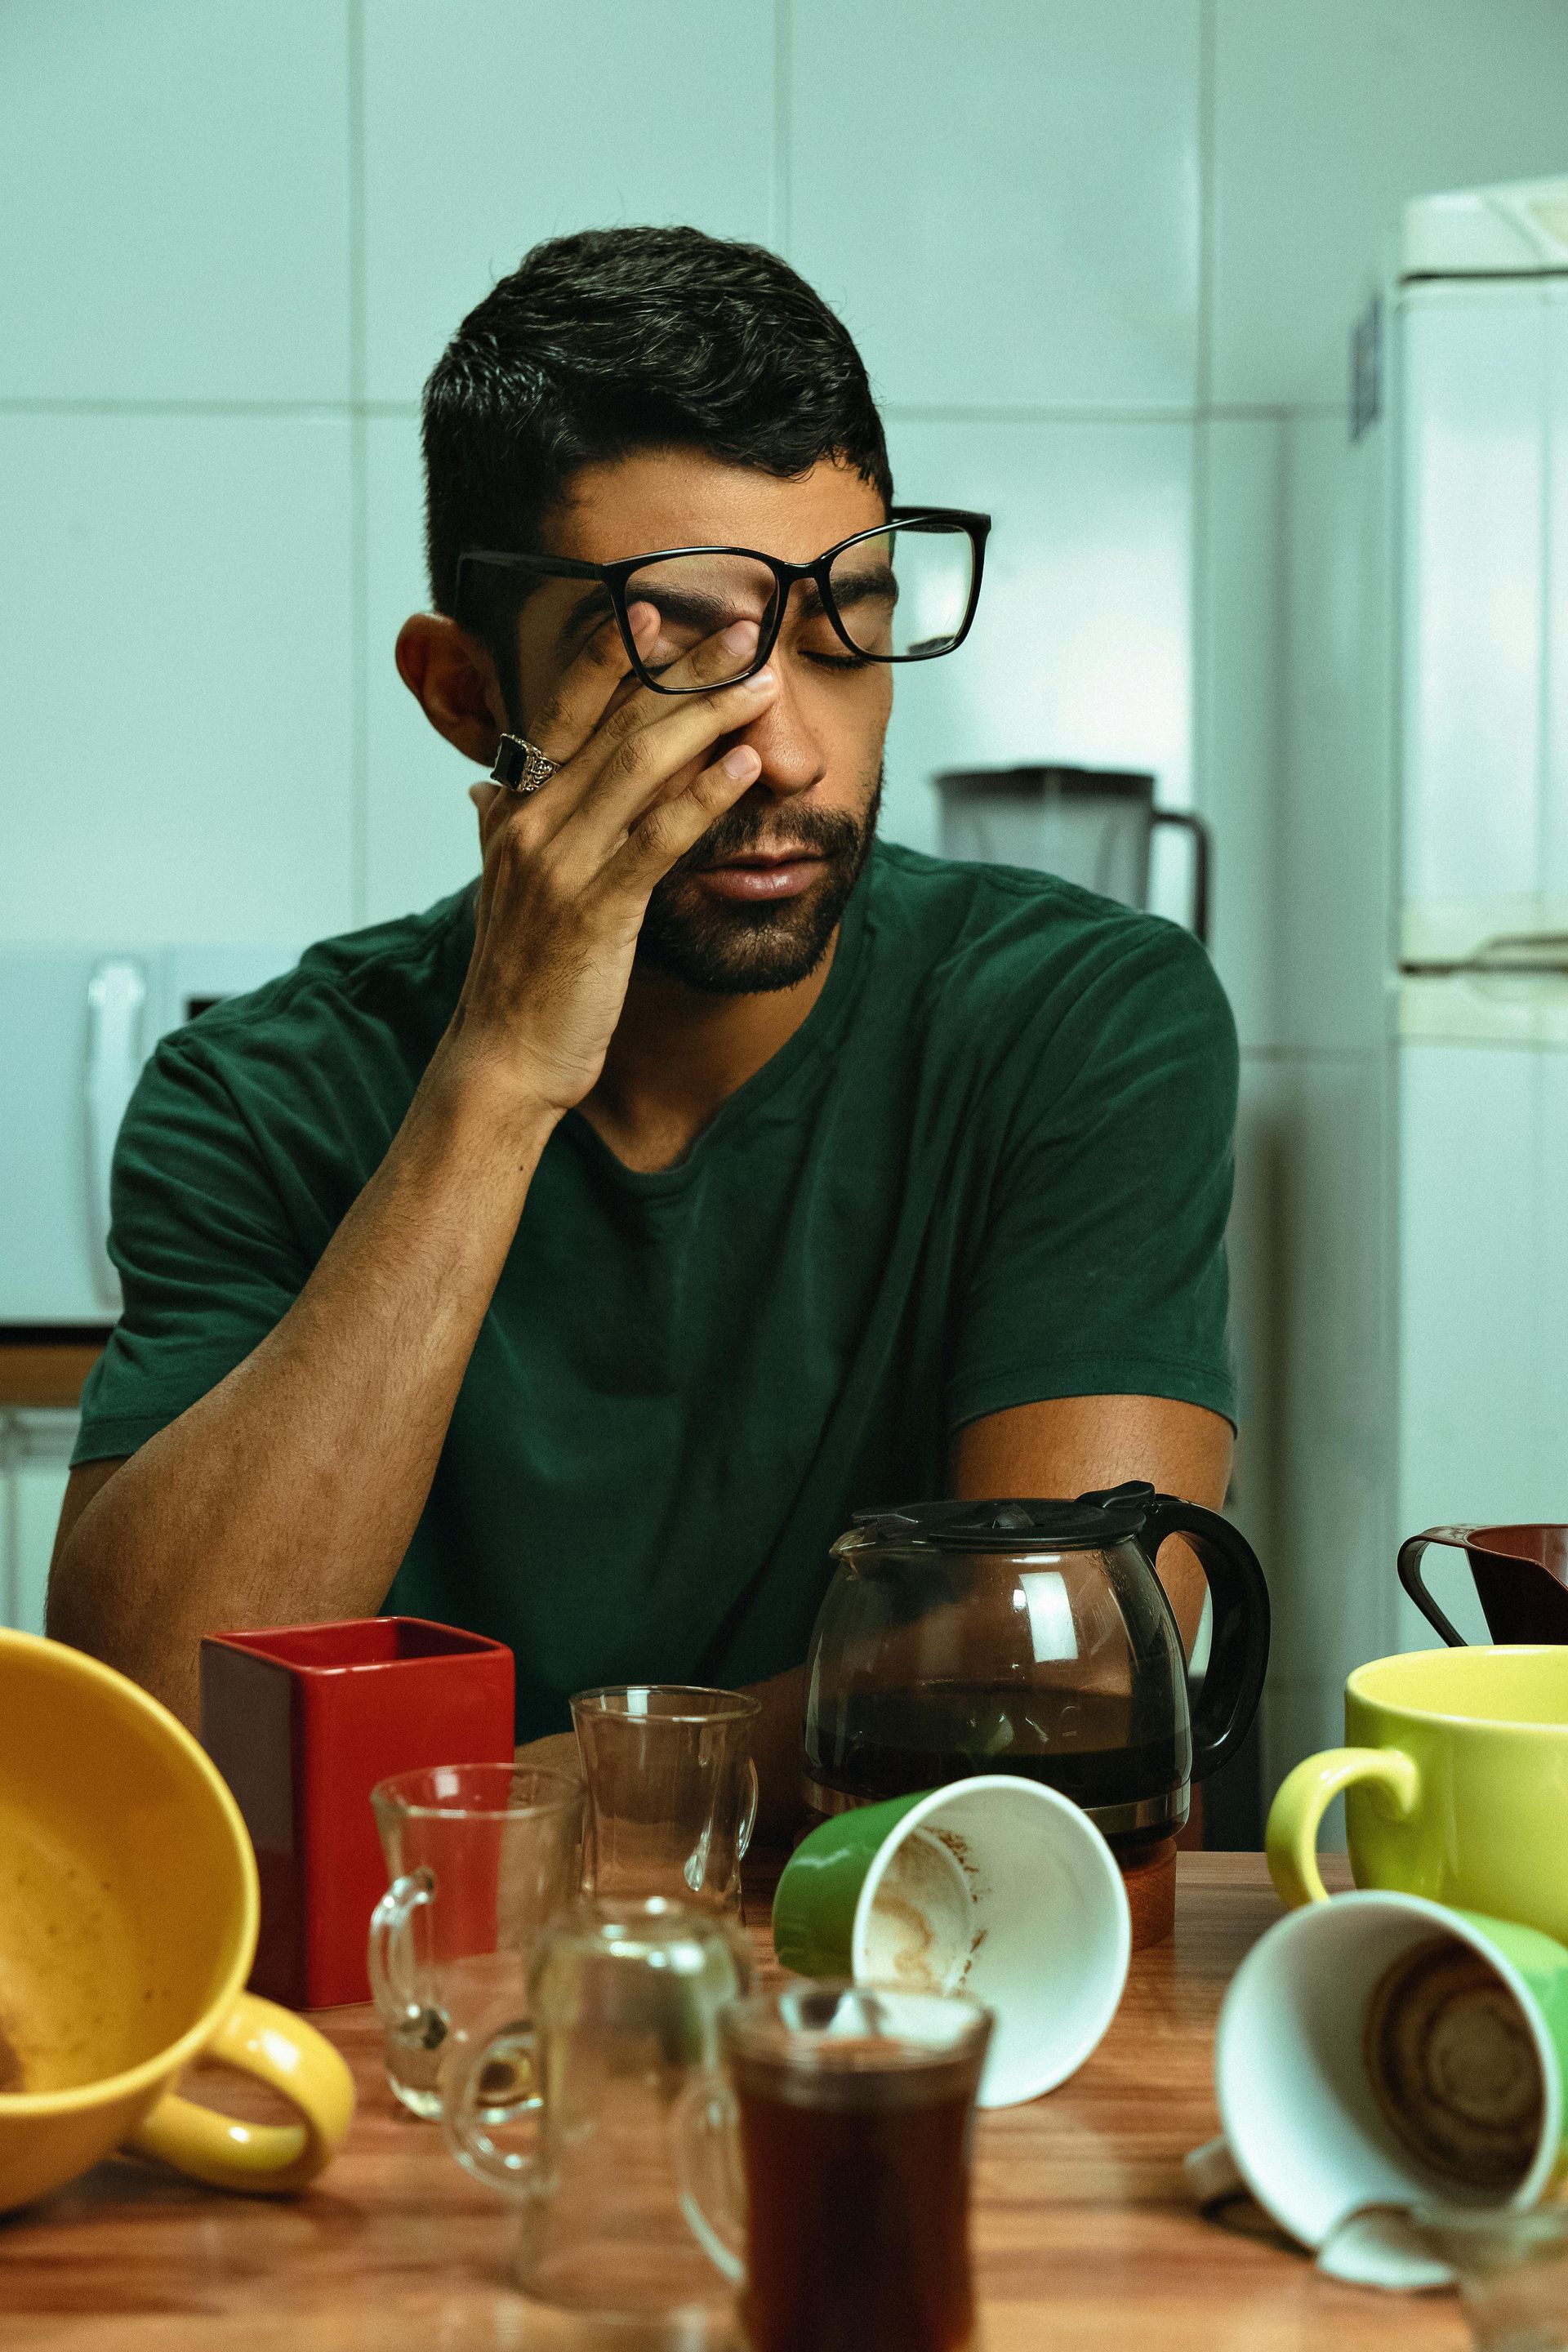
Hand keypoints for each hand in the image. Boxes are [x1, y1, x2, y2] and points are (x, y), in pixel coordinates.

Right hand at [446, 609, 777, 1113]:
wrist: (504, 1057)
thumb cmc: (518, 973)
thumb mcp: (501, 885)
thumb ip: (499, 827)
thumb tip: (485, 788)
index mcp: (513, 806)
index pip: (565, 706)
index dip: (613, 653)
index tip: (662, 609)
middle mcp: (531, 821)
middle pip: (616, 721)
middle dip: (685, 669)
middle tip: (743, 627)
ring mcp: (561, 863)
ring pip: (641, 765)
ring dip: (708, 716)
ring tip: (762, 685)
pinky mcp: (596, 910)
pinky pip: (657, 839)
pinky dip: (704, 797)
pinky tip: (745, 768)